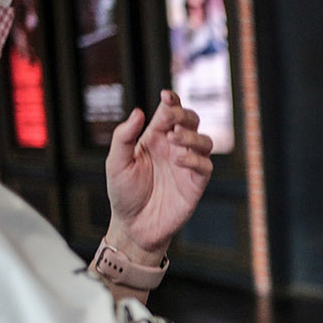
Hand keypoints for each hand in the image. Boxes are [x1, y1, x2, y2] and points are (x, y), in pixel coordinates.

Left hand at [104, 90, 212, 260]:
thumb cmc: (123, 193)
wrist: (133, 226)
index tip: (166, 96)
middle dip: (184, 115)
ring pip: (205, 141)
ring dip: (192, 136)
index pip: (169, 112)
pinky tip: (179, 161)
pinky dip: (196, 159)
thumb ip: (124, 136)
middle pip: (191, 121)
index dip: (172, 101)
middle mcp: (174, 148)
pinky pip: (205, 166)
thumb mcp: (116, 163)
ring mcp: (187, 165)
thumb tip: (139, 111)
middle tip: (171, 119)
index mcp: (155, 138)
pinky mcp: (196, 184)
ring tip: (174, 140)